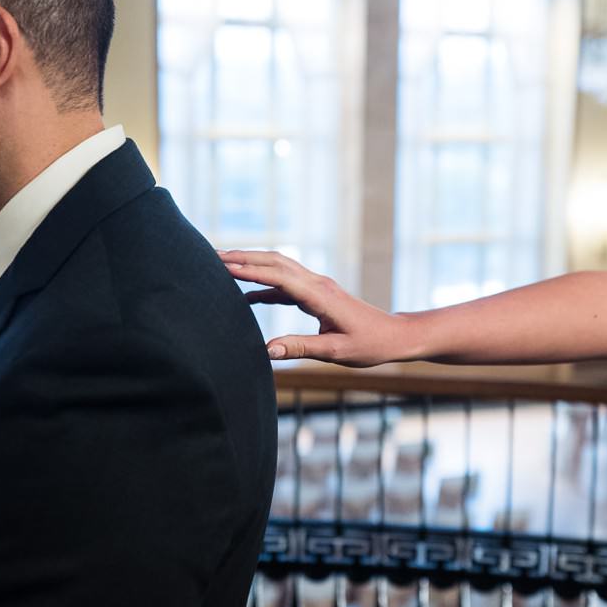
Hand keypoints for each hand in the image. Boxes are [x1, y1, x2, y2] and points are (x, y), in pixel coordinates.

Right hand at [219, 250, 416, 366]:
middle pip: (275, 261)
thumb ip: (301, 348)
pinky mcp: (317, 294)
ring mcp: (317, 286)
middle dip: (244, 257)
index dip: (249, 270)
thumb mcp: (336, 352)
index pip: (278, 276)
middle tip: (211, 255)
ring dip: (252, 264)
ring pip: (279, 267)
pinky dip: (264, 283)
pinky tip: (246, 295)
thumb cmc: (370, 345)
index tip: (223, 265)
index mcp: (320, 295)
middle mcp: (317, 284)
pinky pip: (285, 283)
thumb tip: (267, 351)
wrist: (395, 336)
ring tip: (221, 266)